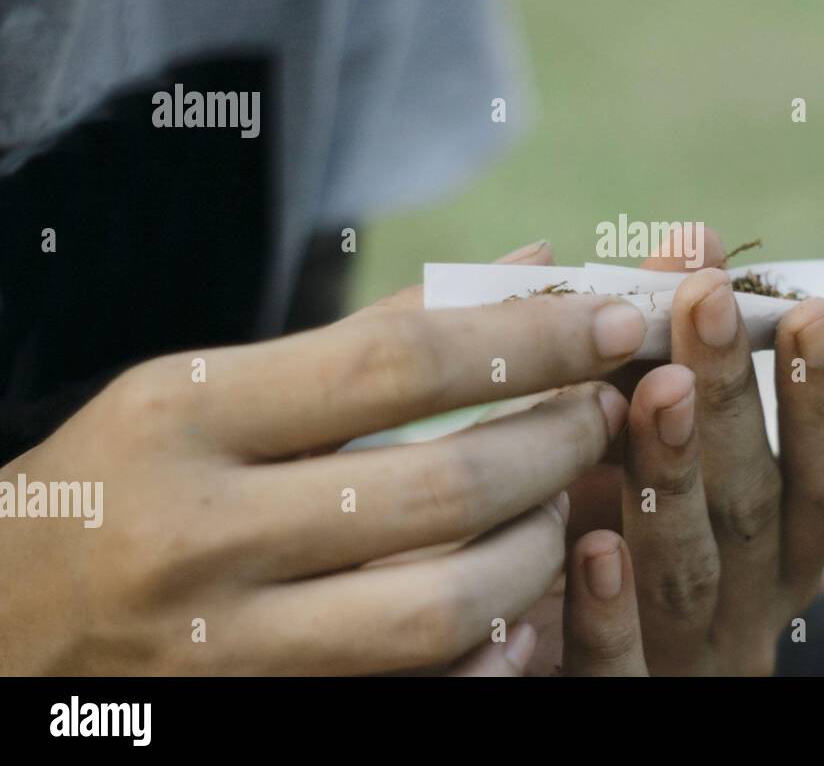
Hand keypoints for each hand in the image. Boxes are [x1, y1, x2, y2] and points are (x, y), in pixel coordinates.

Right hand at [0, 245, 646, 674]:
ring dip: (540, 550)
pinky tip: (526, 608)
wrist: (2, 620)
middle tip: (605, 413)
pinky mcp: (261, 711)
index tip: (612, 323)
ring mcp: (227, 645)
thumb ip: (376, 332)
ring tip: (567, 505)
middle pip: (440, 491)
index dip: (528, 339)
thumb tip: (530, 264)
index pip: (397, 365)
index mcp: (187, 416)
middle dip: (555, 445)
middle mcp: (201, 534)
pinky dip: (496, 650)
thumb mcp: (216, 384)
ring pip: (444, 608)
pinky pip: (418, 691)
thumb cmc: (130, 477)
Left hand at [622, 266, 823, 674]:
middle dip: (736, 397)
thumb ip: (671, 355)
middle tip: (706, 296)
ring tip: (659, 387)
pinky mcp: (619, 697)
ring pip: (689, 572)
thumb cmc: (619, 531)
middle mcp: (749, 603)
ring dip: (678, 475)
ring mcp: (685, 656)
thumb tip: (686, 236)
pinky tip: (590, 542)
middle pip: (753, 504)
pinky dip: (607, 608)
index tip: (811, 304)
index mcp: (778, 548)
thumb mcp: (654, 449)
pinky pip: (615, 666)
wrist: (574, 680)